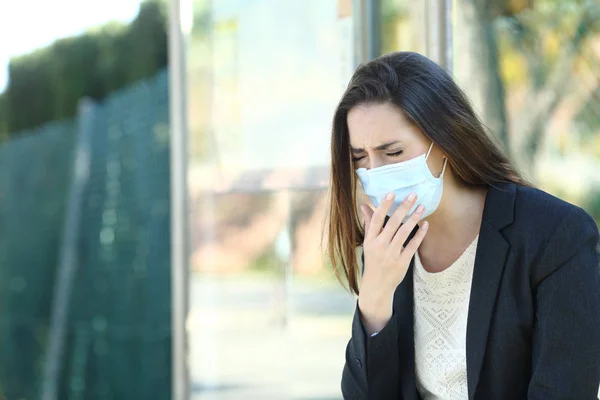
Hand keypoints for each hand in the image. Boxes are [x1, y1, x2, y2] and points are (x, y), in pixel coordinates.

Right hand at [358, 192, 428, 334]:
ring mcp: (391, 254)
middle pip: (393, 223)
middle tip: (413, 195)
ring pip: (404, 233)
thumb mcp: (368, 242)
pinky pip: (413, 246)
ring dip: (414, 218)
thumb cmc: (373, 261)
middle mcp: (380, 246)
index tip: (392, 194)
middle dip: (403, 208)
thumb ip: (369, 223)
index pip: (377, 219)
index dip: (383, 206)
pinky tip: (426, 225)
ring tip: (422, 207)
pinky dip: (420, 235)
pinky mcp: (402, 262)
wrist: (376, 285)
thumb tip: (364, 205)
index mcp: (371, 240)